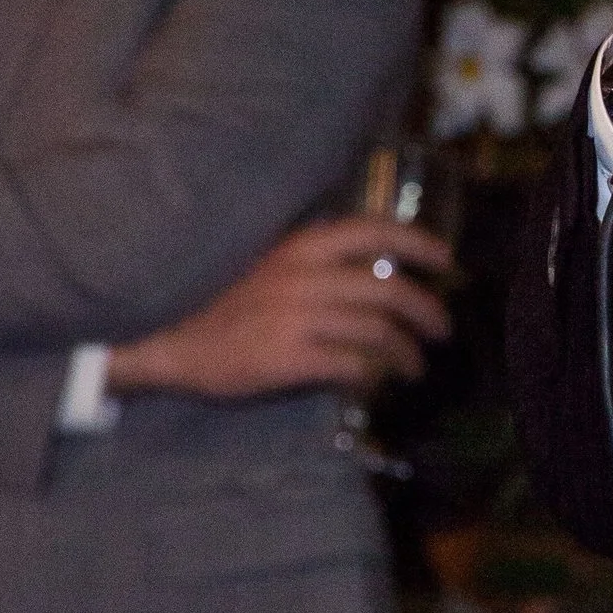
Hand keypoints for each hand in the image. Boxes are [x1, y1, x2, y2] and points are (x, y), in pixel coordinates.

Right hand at [107, 218, 453, 401]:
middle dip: (427, 310)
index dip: (418, 243)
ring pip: (377, 330)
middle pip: (388, 288)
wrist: (165, 338)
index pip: (373, 231)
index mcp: (300, 246)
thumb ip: (313, 262)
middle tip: (442, 329)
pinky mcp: (288, 357)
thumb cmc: (220, 302)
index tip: (447, 260)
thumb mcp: (267, 264)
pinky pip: (351, 364)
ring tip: (415, 367)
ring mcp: (296, 316)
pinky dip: (374, 373)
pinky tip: (377, 381)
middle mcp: (303, 275)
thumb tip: (370, 270)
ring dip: (406, 352)